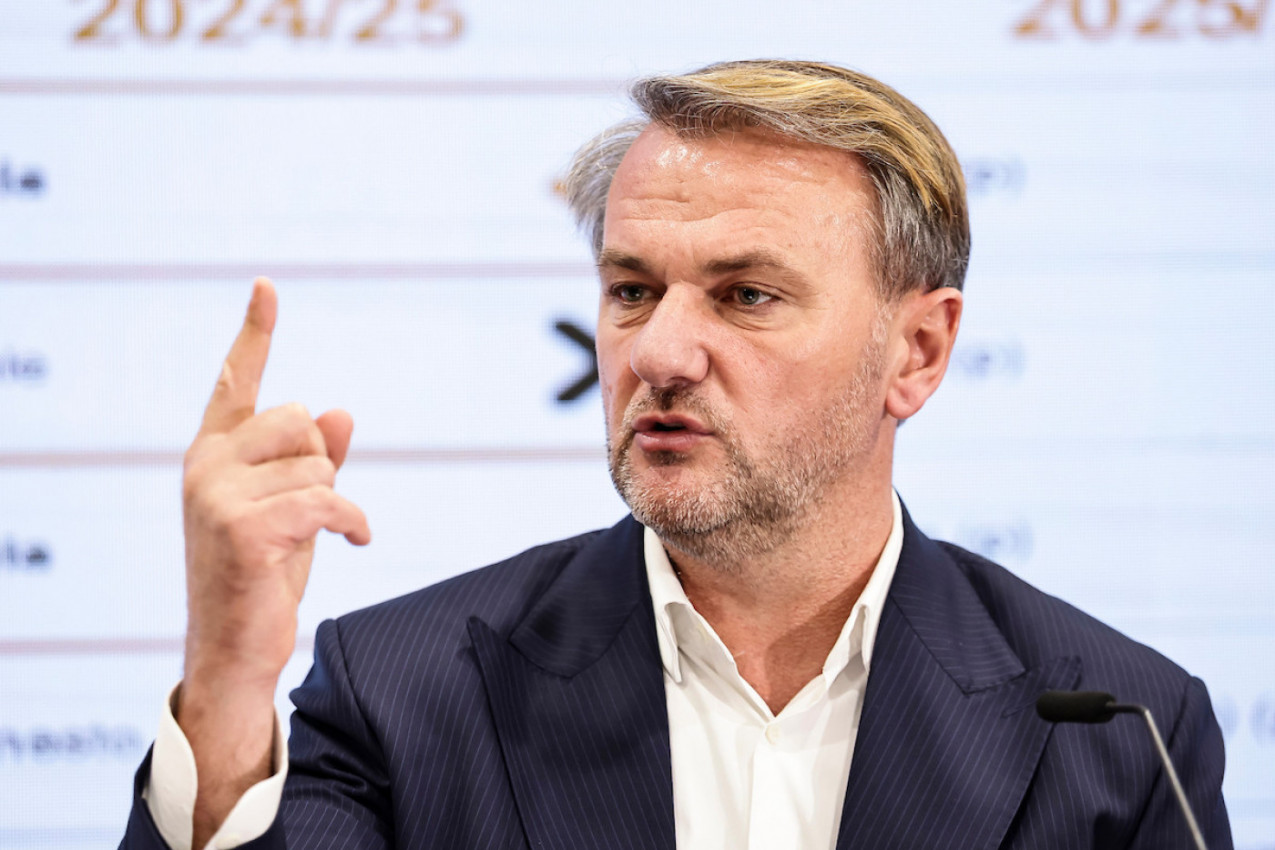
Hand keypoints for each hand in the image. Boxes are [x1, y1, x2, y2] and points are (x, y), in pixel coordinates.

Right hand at [177, 278, 370, 841]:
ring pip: (317, 462)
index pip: (235, 383)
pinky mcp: (242, 528)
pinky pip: (327, 498)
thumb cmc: (263, 574)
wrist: (237, 648)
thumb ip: (316, 459)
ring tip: (312, 538)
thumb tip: (339, 409)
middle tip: (306, 510)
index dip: (254, 333)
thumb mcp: (294, 508)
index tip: (267, 286)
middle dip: (321, 462)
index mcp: (213, 454)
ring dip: (333, 502)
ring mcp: (216, 495)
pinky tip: (356, 541)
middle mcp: (205, 465)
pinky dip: (352, 520)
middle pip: (300, 419)